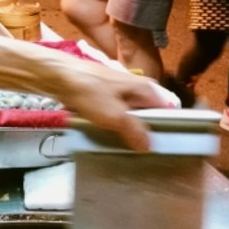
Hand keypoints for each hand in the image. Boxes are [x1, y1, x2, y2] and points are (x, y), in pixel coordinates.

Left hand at [54, 59, 171, 150]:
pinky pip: (120, 113)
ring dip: (131, 129)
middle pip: (151, 114)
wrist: (59, 76)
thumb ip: (135, 130)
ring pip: (134, 114)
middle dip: (148, 132)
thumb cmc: (90, 93)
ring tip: (128, 148)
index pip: (169, 111)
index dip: (167, 129)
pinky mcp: (107, 94)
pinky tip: (112, 136)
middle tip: (143, 152)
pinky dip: (117, 124)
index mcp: (147, 89)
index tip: (162, 147)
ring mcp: (123, 90)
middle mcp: (139, 87)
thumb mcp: (115, 115)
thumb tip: (150, 146)